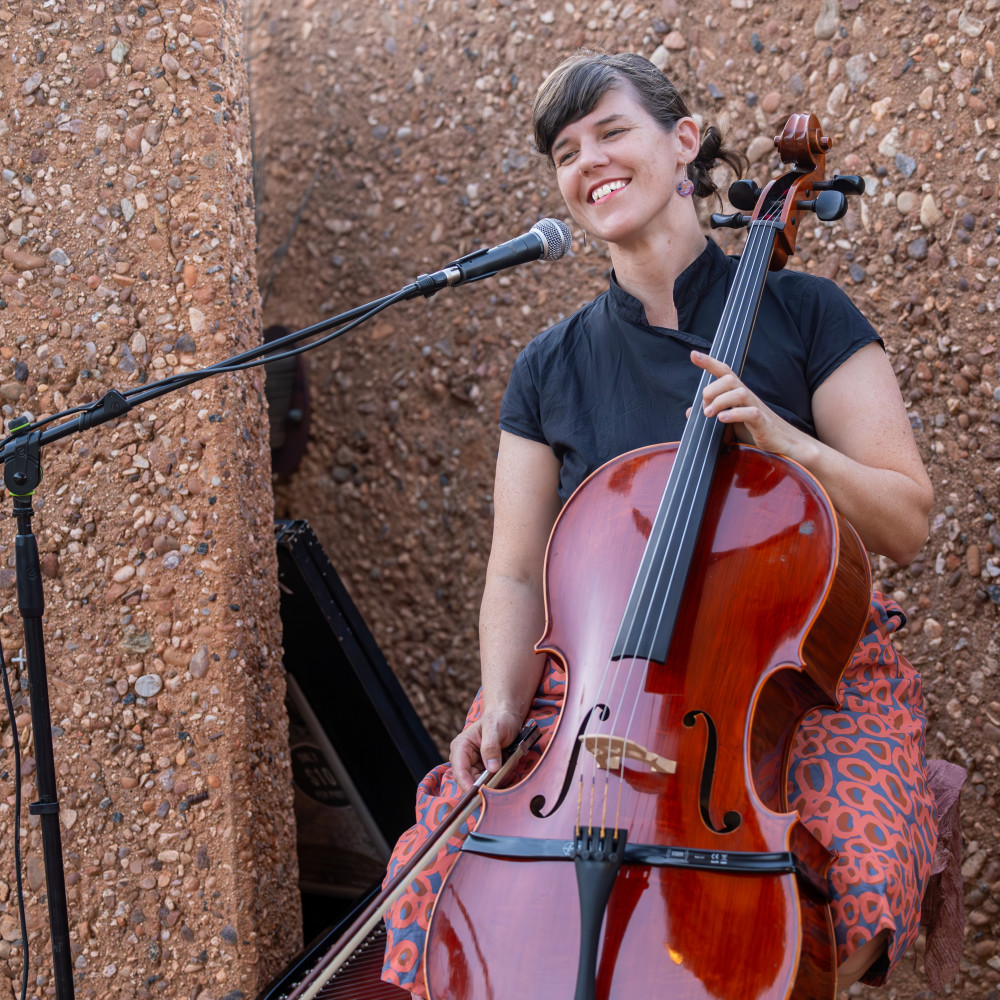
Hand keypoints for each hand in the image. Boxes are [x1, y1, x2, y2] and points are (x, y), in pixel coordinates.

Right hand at [450, 706, 525, 793]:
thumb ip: (491, 747)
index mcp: (461, 747)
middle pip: (470, 781)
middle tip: (503, 777)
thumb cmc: (499, 718)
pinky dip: (500, 777)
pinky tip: (508, 766)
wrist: (507, 716)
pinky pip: (491, 780)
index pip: (460, 771)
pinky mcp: (484, 769)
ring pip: (482, 783)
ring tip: (508, 765)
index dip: (468, 785)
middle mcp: (464, 758)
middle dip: (487, 783)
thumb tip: (491, 769)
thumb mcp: (496, 729)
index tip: (480, 794)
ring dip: (496, 780)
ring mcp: (474, 765)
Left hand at [689, 350, 814, 461]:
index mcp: (739, 394)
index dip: (709, 362)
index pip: (724, 373)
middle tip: (704, 409)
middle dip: (711, 390)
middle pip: (729, 380)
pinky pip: (751, 413)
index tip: (693, 355)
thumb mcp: (728, 421)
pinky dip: (734, 414)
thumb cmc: (755, 430)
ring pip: (739, 393)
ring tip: (709, 414)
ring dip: (720, 402)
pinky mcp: (763, 423)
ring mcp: (757, 408)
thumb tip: (689, 411)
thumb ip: (712, 413)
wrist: (784, 444)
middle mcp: (748, 397)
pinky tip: (722, 419)